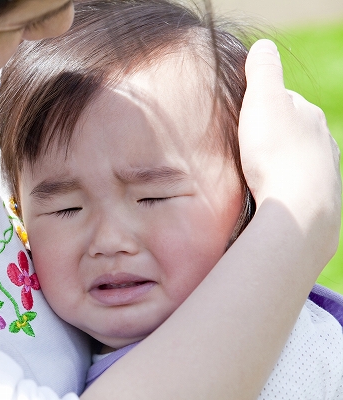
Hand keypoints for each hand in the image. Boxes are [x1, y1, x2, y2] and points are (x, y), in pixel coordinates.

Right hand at [239, 39, 340, 263]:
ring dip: (276, 159)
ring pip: (295, 156)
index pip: (282, 99)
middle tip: (242, 143)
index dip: (258, 103)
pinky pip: (295, 181)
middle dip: (269, 133)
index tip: (240, 113)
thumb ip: (263, 71)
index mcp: (308, 113)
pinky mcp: (318, 196)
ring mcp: (322, 168)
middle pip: (290, 128)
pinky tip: (269, 188)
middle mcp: (322, 138)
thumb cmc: (276, 153)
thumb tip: (263, 46)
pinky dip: (282, 181)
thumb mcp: (263, 101)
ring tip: (253, 169)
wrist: (299, 208)